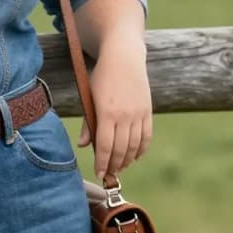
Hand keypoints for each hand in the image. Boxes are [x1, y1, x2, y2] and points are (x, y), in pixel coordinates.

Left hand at [76, 40, 151, 181]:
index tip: (99, 173)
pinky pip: (146, 136)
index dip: (102, 162)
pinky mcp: (148, 111)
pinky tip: (135, 157)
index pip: (105, 146)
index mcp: (107, 113)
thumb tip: (84, 145)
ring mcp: (138, 114)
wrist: (124, 57)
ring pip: (135, 146)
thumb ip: (88, 123)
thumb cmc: (101, 78)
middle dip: (115, 165)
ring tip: (121, 168)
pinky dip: (141, 150)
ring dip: (128, 160)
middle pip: (121, 149)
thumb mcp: (90, 97)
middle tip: (109, 174)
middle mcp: (125, 115)